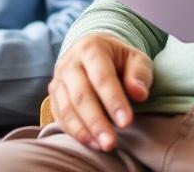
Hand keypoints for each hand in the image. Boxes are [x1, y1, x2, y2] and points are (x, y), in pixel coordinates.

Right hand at [48, 34, 152, 151]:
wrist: (93, 53)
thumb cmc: (119, 59)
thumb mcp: (135, 58)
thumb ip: (140, 74)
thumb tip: (139, 94)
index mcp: (91, 48)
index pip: (101, 76)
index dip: (113, 100)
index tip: (126, 122)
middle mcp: (69, 62)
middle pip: (80, 94)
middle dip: (96, 121)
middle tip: (111, 143)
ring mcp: (58, 79)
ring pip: (66, 108)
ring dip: (83, 130)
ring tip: (102, 146)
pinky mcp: (53, 96)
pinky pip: (59, 116)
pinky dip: (74, 132)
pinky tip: (91, 143)